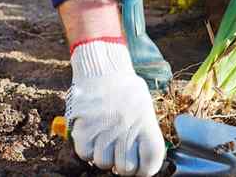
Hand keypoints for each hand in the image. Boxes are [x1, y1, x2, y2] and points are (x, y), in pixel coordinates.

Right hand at [66, 39, 164, 175]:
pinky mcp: (84, 130)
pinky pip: (85, 154)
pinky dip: (88, 148)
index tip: (141, 168)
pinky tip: (93, 134)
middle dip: (123, 164)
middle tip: (120, 150)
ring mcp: (104, 131)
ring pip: (103, 163)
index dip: (145, 170)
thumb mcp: (145, 108)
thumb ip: (145, 135)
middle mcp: (127, 131)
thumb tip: (144, 163)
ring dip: (104, 155)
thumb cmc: (126, 90)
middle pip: (126, 169)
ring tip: (106, 137)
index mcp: (146, 125)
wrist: (103, 69)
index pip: (151, 164)